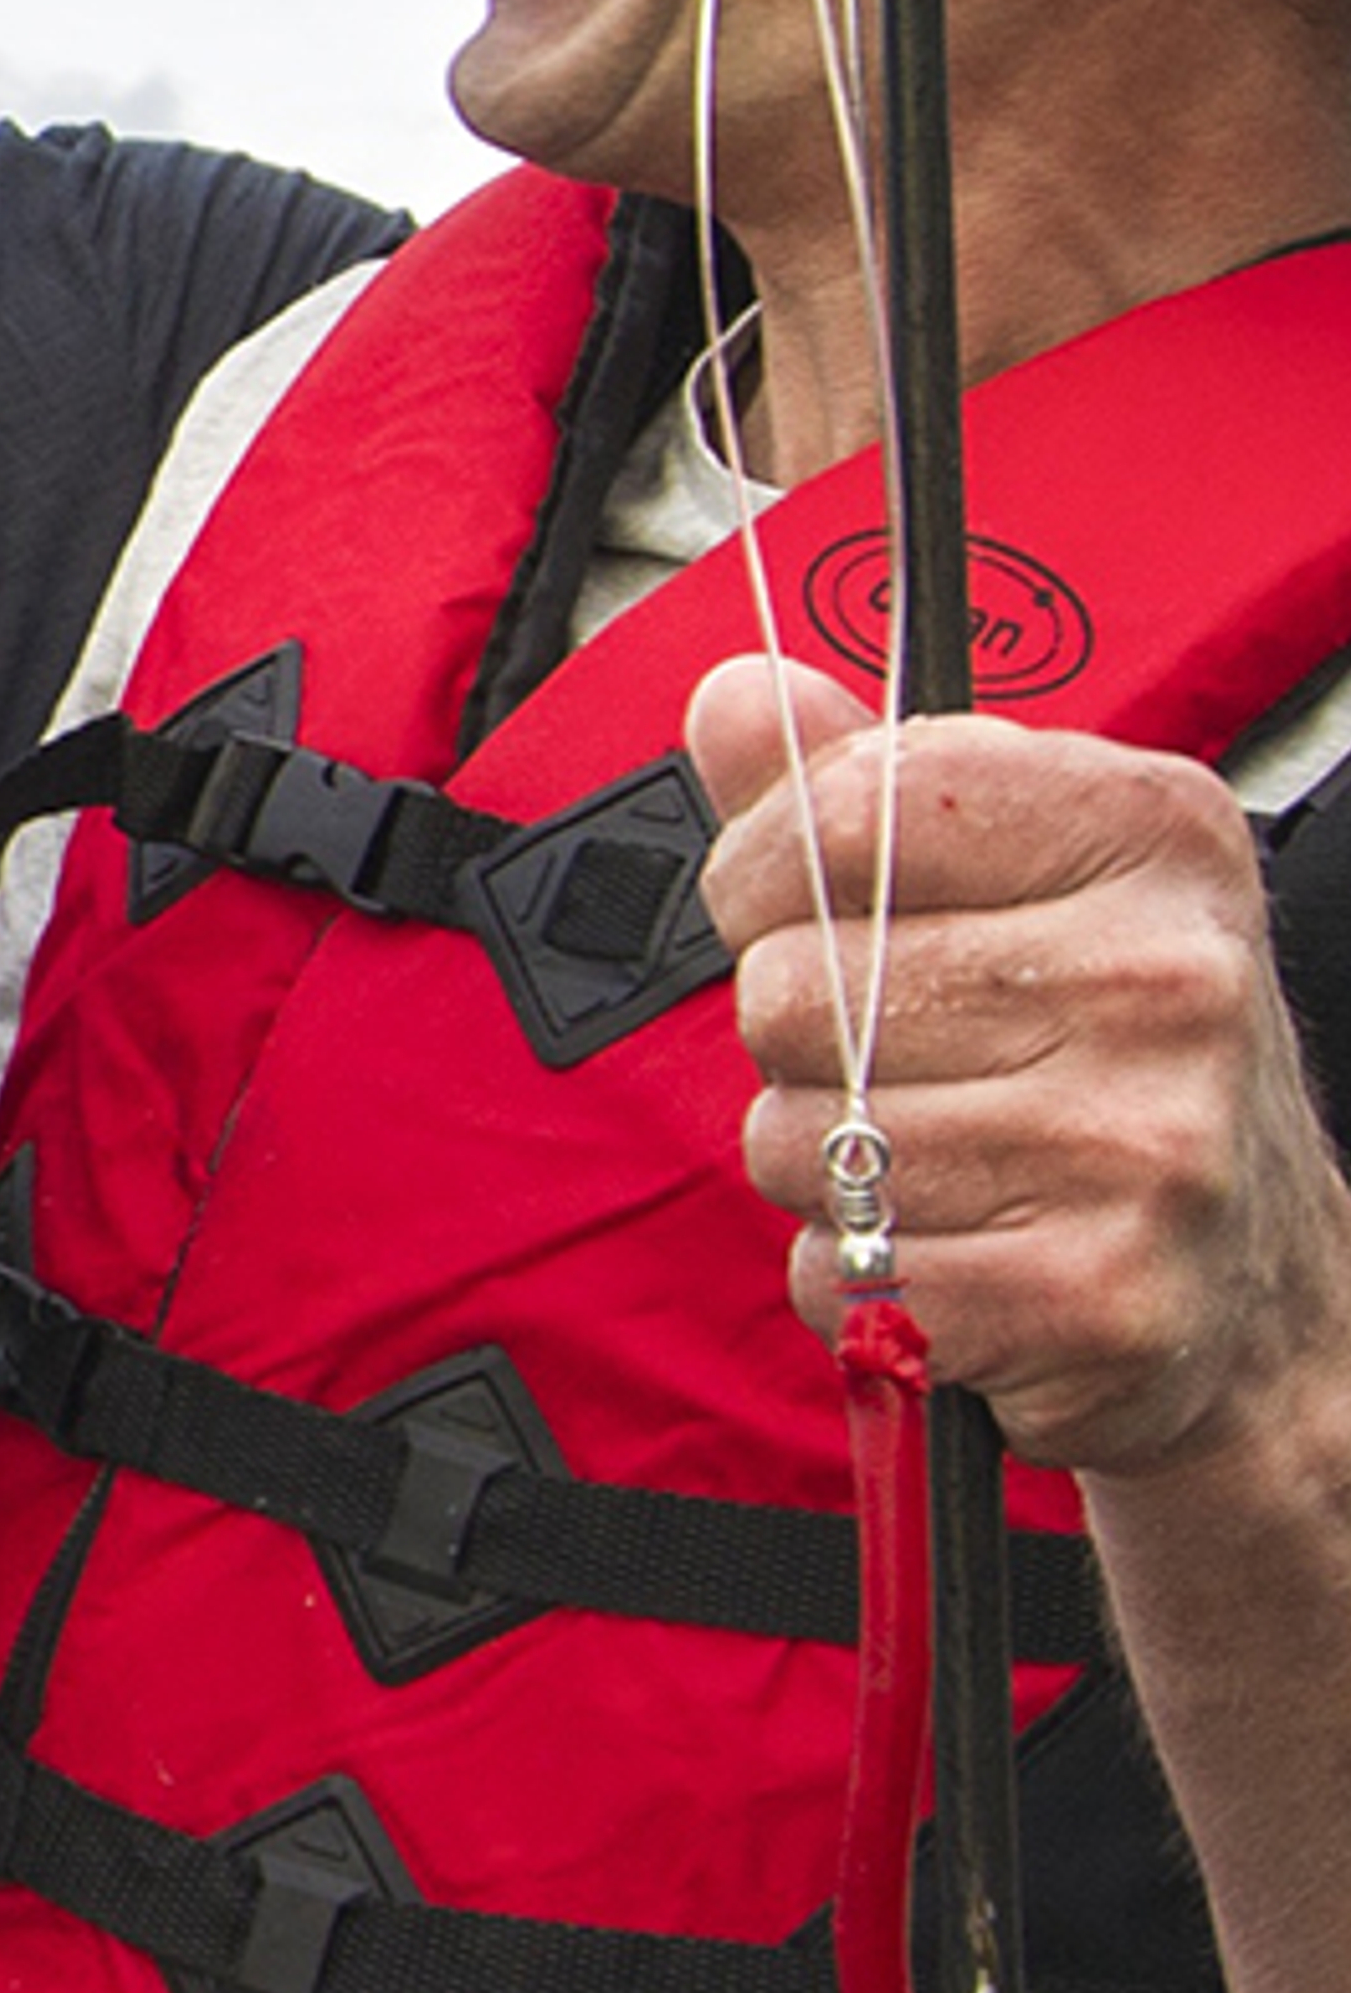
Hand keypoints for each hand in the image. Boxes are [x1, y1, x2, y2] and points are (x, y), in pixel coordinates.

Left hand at [690, 653, 1350, 1477]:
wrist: (1254, 1278)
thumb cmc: (1114, 1054)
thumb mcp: (1021, 876)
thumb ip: (859, 783)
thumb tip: (738, 698)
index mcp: (1152, 832)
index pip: (847, 811)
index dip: (760, 868)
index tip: (778, 903)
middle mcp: (1165, 978)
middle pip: (795, 989)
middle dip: (798, 1040)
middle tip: (900, 1059)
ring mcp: (1143, 1144)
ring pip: (802, 1141)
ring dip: (823, 1166)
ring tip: (937, 1156)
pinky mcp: (1096, 1295)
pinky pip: (843, 1272)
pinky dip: (856, 1274)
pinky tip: (955, 1246)